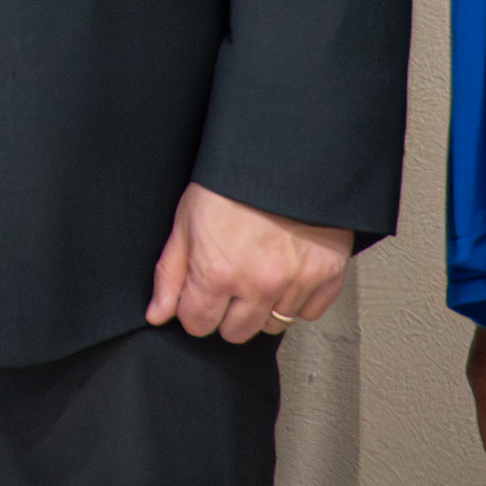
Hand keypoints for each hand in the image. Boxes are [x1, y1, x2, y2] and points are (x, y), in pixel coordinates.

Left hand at [146, 184, 355, 345]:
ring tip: (258, 273)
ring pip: (273, 325)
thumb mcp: (186, 220)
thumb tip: (157, 313)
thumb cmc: (231, 181)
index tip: (198, 294)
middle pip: (236, 332)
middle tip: (229, 282)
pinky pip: (309, 312)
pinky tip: (286, 274)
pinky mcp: (328, 275)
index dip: (194, 309)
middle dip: (226, 313)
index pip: (198, 324)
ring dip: (262, 307)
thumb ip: (170, 273)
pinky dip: (297, 299)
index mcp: (217, 272)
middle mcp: (258, 284)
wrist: (284, 153)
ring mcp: (296, 282)